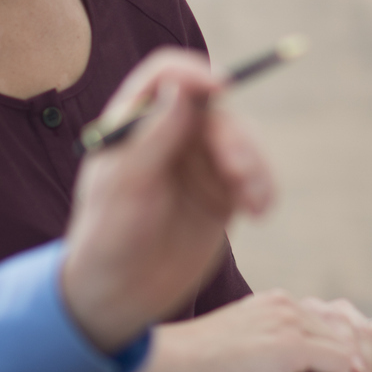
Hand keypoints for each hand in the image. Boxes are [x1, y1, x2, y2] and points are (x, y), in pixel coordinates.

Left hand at [58, 50, 275, 353]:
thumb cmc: (108, 238)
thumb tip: (182, 89)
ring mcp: (198, 163)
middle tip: (238, 171)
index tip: (219, 88)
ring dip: (254, 164)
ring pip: (240, 141)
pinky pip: (253, 177)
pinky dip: (264, 187)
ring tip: (254, 202)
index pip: (168, 76)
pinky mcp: (222, 193)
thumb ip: (154, 136)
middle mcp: (170, 135)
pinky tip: (260, 212)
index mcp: (134, 123)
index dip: (195, 74)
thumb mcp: (125, 187)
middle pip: (215, 110)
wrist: (120, 298)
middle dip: (233, 137)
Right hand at [153, 293, 371, 371]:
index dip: (334, 361)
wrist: (174, 361)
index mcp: (278, 303)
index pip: (332, 326)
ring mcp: (293, 319)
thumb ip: (282, 360)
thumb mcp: (250, 356)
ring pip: (349, 350)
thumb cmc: (199, 365)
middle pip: (349, 333)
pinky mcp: (294, 342)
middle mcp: (290, 303)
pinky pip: (340, 366)